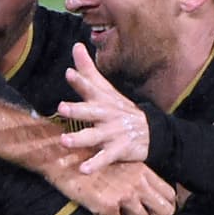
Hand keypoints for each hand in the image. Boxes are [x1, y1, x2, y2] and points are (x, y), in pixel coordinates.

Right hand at [46, 158, 176, 214]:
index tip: (155, 214)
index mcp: (142, 170)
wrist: (63, 155)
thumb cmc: (87, 158)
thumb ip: (133, 177)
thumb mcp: (117, 163)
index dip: (166, 207)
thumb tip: (140, 196)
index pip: (170, 193)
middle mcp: (138, 182)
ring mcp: (124, 194)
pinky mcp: (108, 205)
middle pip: (166, 210)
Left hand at [57, 42, 149, 173]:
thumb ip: (88, 70)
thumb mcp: (105, 89)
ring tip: (64, 141)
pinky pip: (105, 158)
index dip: (81, 81)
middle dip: (77, 110)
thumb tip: (76, 44)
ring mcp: (113, 133)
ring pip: (95, 136)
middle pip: (91, 112)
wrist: (151, 132)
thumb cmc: (119, 109)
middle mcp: (107, 115)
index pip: (91, 88)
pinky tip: (83, 170)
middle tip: (61, 107)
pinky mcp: (118, 150)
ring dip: (80, 139)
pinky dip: (95, 164)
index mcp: (103, 100)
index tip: (69, 73)